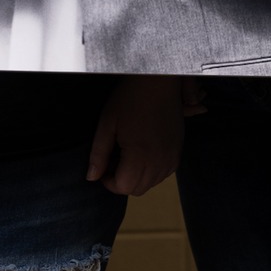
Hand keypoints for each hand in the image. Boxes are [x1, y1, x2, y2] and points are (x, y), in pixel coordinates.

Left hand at [88, 76, 184, 194]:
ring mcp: (171, 157)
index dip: (108, 181)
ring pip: (152, 183)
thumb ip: (98, 154)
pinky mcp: (178, 151)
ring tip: (128, 154)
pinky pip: (164, 173)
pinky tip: (144, 152)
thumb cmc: (129, 99)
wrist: (157, 81)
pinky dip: (152, 171)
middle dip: (122, 181)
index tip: (103, 166)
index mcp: (139, 155)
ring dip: (137, 177)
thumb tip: (91, 177)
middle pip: (138, 189)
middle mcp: (159, 161)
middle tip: (113, 159)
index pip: (123, 187)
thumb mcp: (107, 124)